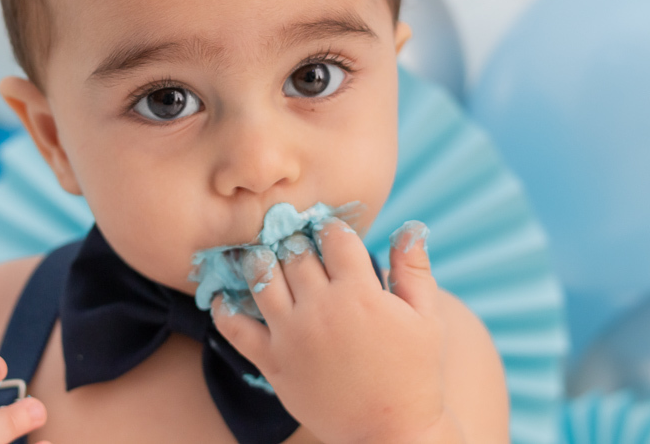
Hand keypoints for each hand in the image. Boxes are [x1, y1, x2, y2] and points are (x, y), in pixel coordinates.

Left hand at [212, 219, 451, 443]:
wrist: (390, 431)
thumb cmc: (414, 373)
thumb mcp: (426, 318)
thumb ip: (414, 269)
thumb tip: (409, 226)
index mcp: (360, 292)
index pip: (334, 236)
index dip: (331, 228)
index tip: (329, 232)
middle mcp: (321, 308)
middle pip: (294, 252)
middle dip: (295, 242)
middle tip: (296, 244)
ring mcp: (292, 334)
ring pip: (261, 277)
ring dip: (259, 261)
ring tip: (264, 259)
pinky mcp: (272, 361)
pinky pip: (234, 327)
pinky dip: (223, 308)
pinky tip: (224, 296)